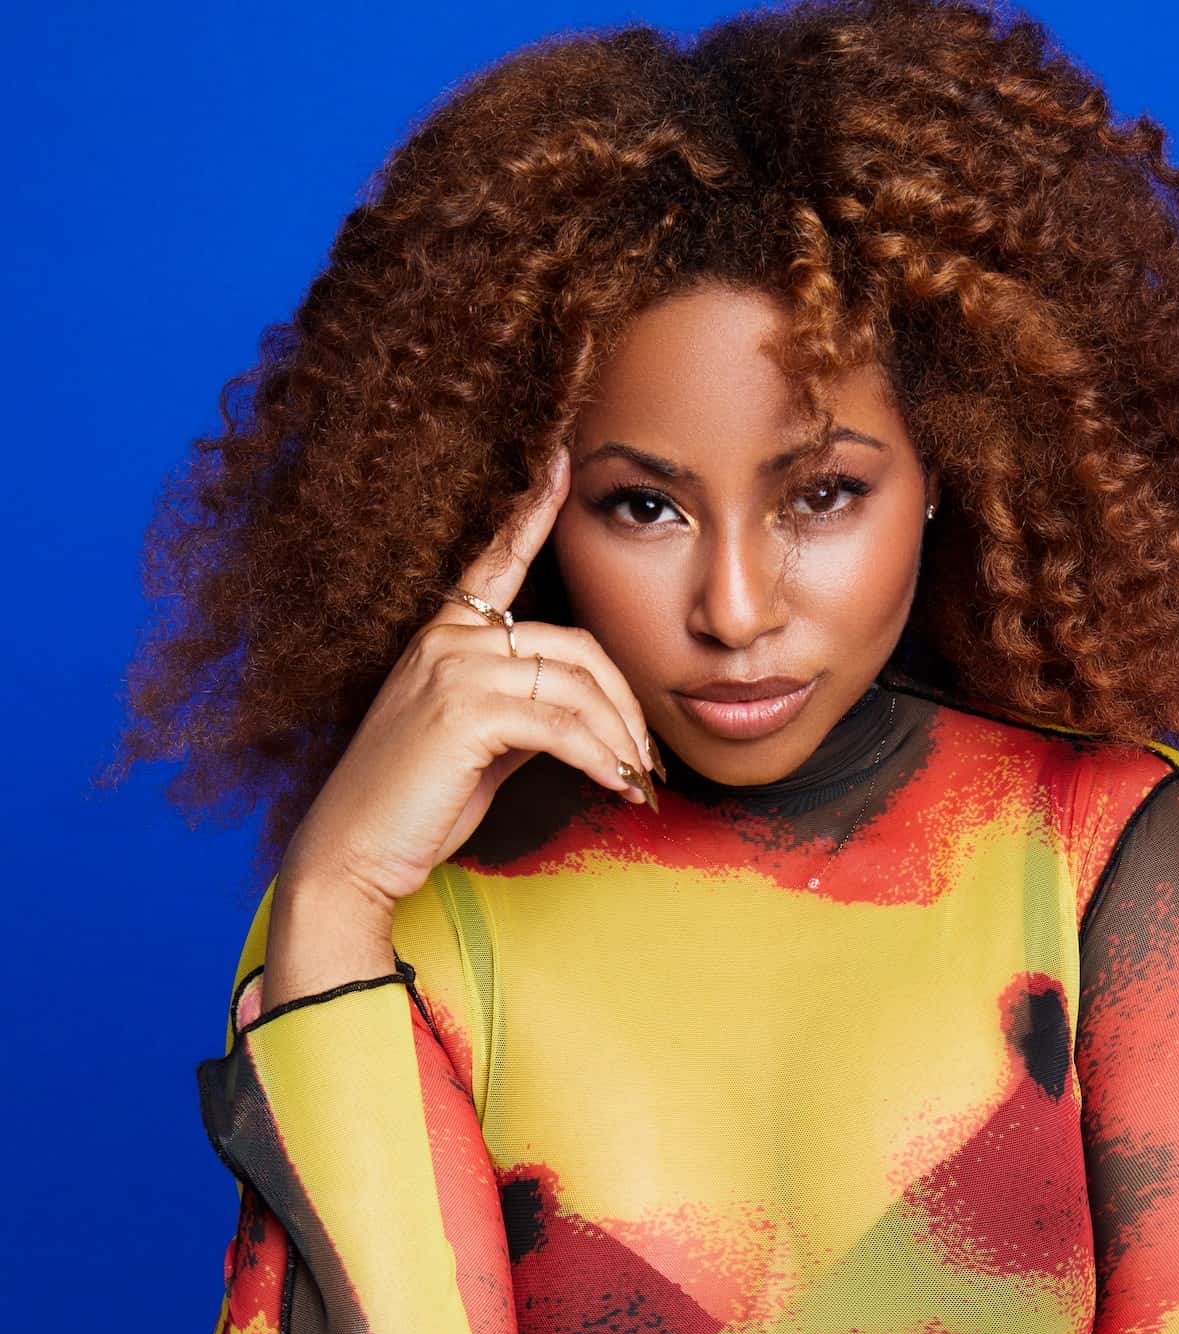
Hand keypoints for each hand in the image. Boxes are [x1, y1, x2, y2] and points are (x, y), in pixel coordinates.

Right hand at [280, 442, 658, 910]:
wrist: (355, 852)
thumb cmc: (417, 803)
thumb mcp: (480, 743)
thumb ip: (524, 709)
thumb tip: (581, 716)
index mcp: (447, 634)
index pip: (498, 558)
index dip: (533, 507)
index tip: (560, 459)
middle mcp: (449, 638)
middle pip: (578, 648)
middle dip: (626, 707)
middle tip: (647, 759)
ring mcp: (453, 669)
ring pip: (578, 687)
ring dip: (621, 742)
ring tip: (637, 783)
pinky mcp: (464, 712)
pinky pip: (563, 725)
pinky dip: (600, 760)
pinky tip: (615, 788)